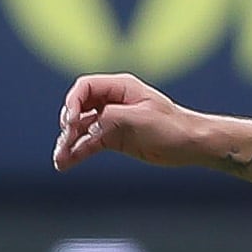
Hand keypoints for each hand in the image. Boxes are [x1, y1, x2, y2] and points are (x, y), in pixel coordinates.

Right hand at [54, 73, 204, 170]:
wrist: (191, 145)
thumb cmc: (172, 126)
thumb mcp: (141, 119)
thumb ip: (112, 118)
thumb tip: (88, 127)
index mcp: (121, 87)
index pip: (85, 87)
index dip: (72, 102)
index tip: (71, 121)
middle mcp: (112, 102)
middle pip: (78, 108)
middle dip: (68, 125)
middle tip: (66, 141)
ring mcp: (112, 121)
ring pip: (82, 129)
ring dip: (68, 143)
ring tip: (59, 159)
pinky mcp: (114, 139)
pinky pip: (90, 144)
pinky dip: (78, 152)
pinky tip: (65, 163)